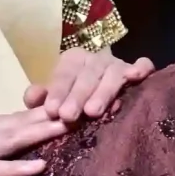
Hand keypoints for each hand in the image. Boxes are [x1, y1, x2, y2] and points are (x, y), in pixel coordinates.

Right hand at [0, 110, 67, 175]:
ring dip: (42, 133)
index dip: (41, 114)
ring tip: (72, 125)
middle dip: (51, 116)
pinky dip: (17, 166)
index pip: (11, 119)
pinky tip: (40, 165)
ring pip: (10, 139)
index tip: (71, 107)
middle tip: (85, 107)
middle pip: (17, 122)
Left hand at [25, 47, 153, 122]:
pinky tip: (137, 77)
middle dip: (77, 96)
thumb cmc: (71, 97)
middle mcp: (96, 58)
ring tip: (93, 112)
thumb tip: (32, 96)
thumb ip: (40, 98)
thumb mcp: (53, 97)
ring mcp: (117, 64)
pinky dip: (141, 68)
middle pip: (87, 75)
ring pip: (112, 74)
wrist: (97, 90)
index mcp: (73, 60)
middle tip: (68, 116)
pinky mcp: (135, 70)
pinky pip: (142, 65)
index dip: (58, 92)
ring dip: (103, 92)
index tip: (52, 111)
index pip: (64, 74)